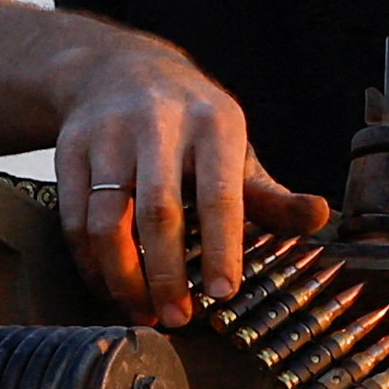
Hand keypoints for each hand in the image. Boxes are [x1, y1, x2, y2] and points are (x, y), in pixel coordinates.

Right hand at [52, 44, 326, 326]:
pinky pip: (74, 219)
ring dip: (124, 277)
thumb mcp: (234, 148)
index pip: (219, 194)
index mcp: (213, 122)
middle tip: (177, 319)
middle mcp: (159, 122)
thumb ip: (271, 194)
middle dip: (167, 274)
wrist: (117, 70)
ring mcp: (108, 134)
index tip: (222, 293)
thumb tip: (318, 217)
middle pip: (158, 211)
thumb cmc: (189, 124)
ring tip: (143, 312)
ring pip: (107, 220)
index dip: (221, 248)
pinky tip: (110, 287)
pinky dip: (90, 263)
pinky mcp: (69, 149)